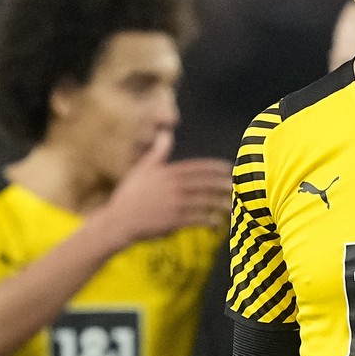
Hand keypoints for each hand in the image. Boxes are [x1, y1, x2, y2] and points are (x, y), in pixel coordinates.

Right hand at [100, 131, 232, 243]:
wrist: (119, 221)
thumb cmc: (130, 194)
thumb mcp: (142, 169)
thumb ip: (158, 152)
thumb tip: (167, 133)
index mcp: (167, 173)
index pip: (197, 168)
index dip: (215, 168)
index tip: (228, 168)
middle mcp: (173, 187)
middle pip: (205, 184)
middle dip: (222, 185)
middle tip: (235, 186)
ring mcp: (175, 204)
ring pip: (205, 202)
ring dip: (220, 204)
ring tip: (231, 206)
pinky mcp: (174, 221)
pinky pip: (198, 219)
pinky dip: (210, 220)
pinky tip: (217, 222)